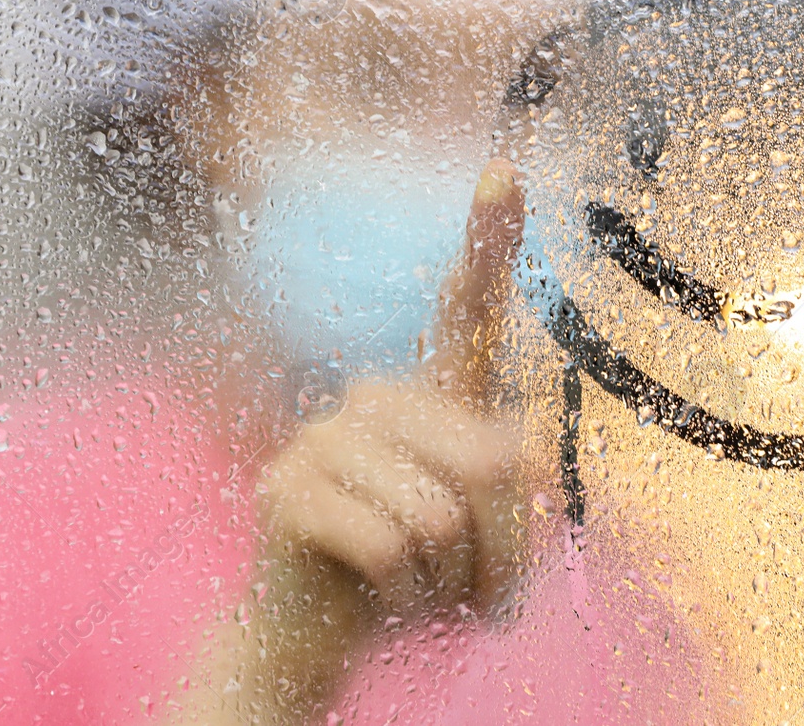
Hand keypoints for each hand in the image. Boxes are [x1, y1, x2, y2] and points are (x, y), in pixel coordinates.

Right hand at [180, 159, 526, 724]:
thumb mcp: (489, 535)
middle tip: (461, 578)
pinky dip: (400, 596)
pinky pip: (389, 548)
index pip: (466, 310)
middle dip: (496, 547)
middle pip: (491, 464)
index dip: (488, 240)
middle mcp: (378, 398)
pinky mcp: (286, 488)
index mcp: (433, 399)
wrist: (329, 632)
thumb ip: (514, 484)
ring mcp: (324, 436)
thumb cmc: (422, 576)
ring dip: (444, 580)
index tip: (506, 169)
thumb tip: (516, 446)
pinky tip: (371, 591)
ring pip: (439, 516)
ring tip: (411, 585)